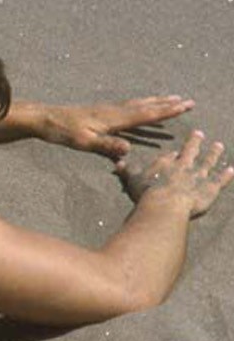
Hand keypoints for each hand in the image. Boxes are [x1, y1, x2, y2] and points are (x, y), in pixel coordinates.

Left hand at [44, 95, 194, 160]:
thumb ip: (106, 146)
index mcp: (113, 118)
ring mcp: (107, 109)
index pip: (145, 114)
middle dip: (168, 105)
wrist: (45, 118)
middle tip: (189, 101)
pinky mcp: (101, 111)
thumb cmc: (63, 132)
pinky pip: (128, 106)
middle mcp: (114, 111)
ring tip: (172, 98)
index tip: (184, 106)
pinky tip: (142, 105)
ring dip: (157, 102)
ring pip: (138, 104)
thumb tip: (129, 149)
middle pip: (146, 106)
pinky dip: (141, 104)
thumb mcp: (83, 142)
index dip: (166, 112)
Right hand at [117, 130, 232, 215]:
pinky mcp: (210, 188)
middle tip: (200, 133)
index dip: (171, 154)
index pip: (169, 156)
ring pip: (208, 162)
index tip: (174, 151)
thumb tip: (118, 163)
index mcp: (165, 163)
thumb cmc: (147, 194)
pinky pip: (219, 180)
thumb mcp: (133, 180)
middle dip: (195, 142)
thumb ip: (127, 171)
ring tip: (219, 145)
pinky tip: (231, 170)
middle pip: (190, 151)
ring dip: (214, 153)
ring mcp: (199, 176)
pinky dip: (226, 175)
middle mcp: (184, 166)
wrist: (166, 206)